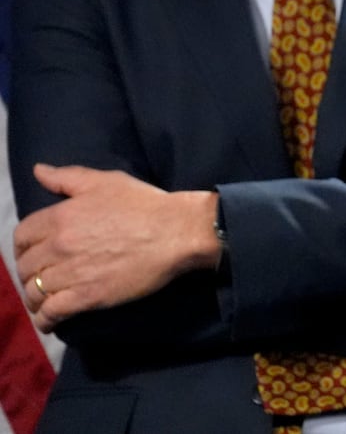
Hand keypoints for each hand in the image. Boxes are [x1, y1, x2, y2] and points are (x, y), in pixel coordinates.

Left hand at [13, 164, 218, 332]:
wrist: (177, 231)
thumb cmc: (145, 203)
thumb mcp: (106, 182)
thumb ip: (68, 177)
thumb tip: (38, 171)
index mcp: (60, 216)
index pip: (21, 236)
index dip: (23, 246)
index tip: (32, 252)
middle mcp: (59, 245)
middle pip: (25, 266)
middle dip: (29, 273)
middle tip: (41, 276)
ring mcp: (72, 273)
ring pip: (35, 291)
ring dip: (35, 297)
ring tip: (43, 300)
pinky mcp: (87, 296)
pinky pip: (51, 312)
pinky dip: (45, 319)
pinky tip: (49, 319)